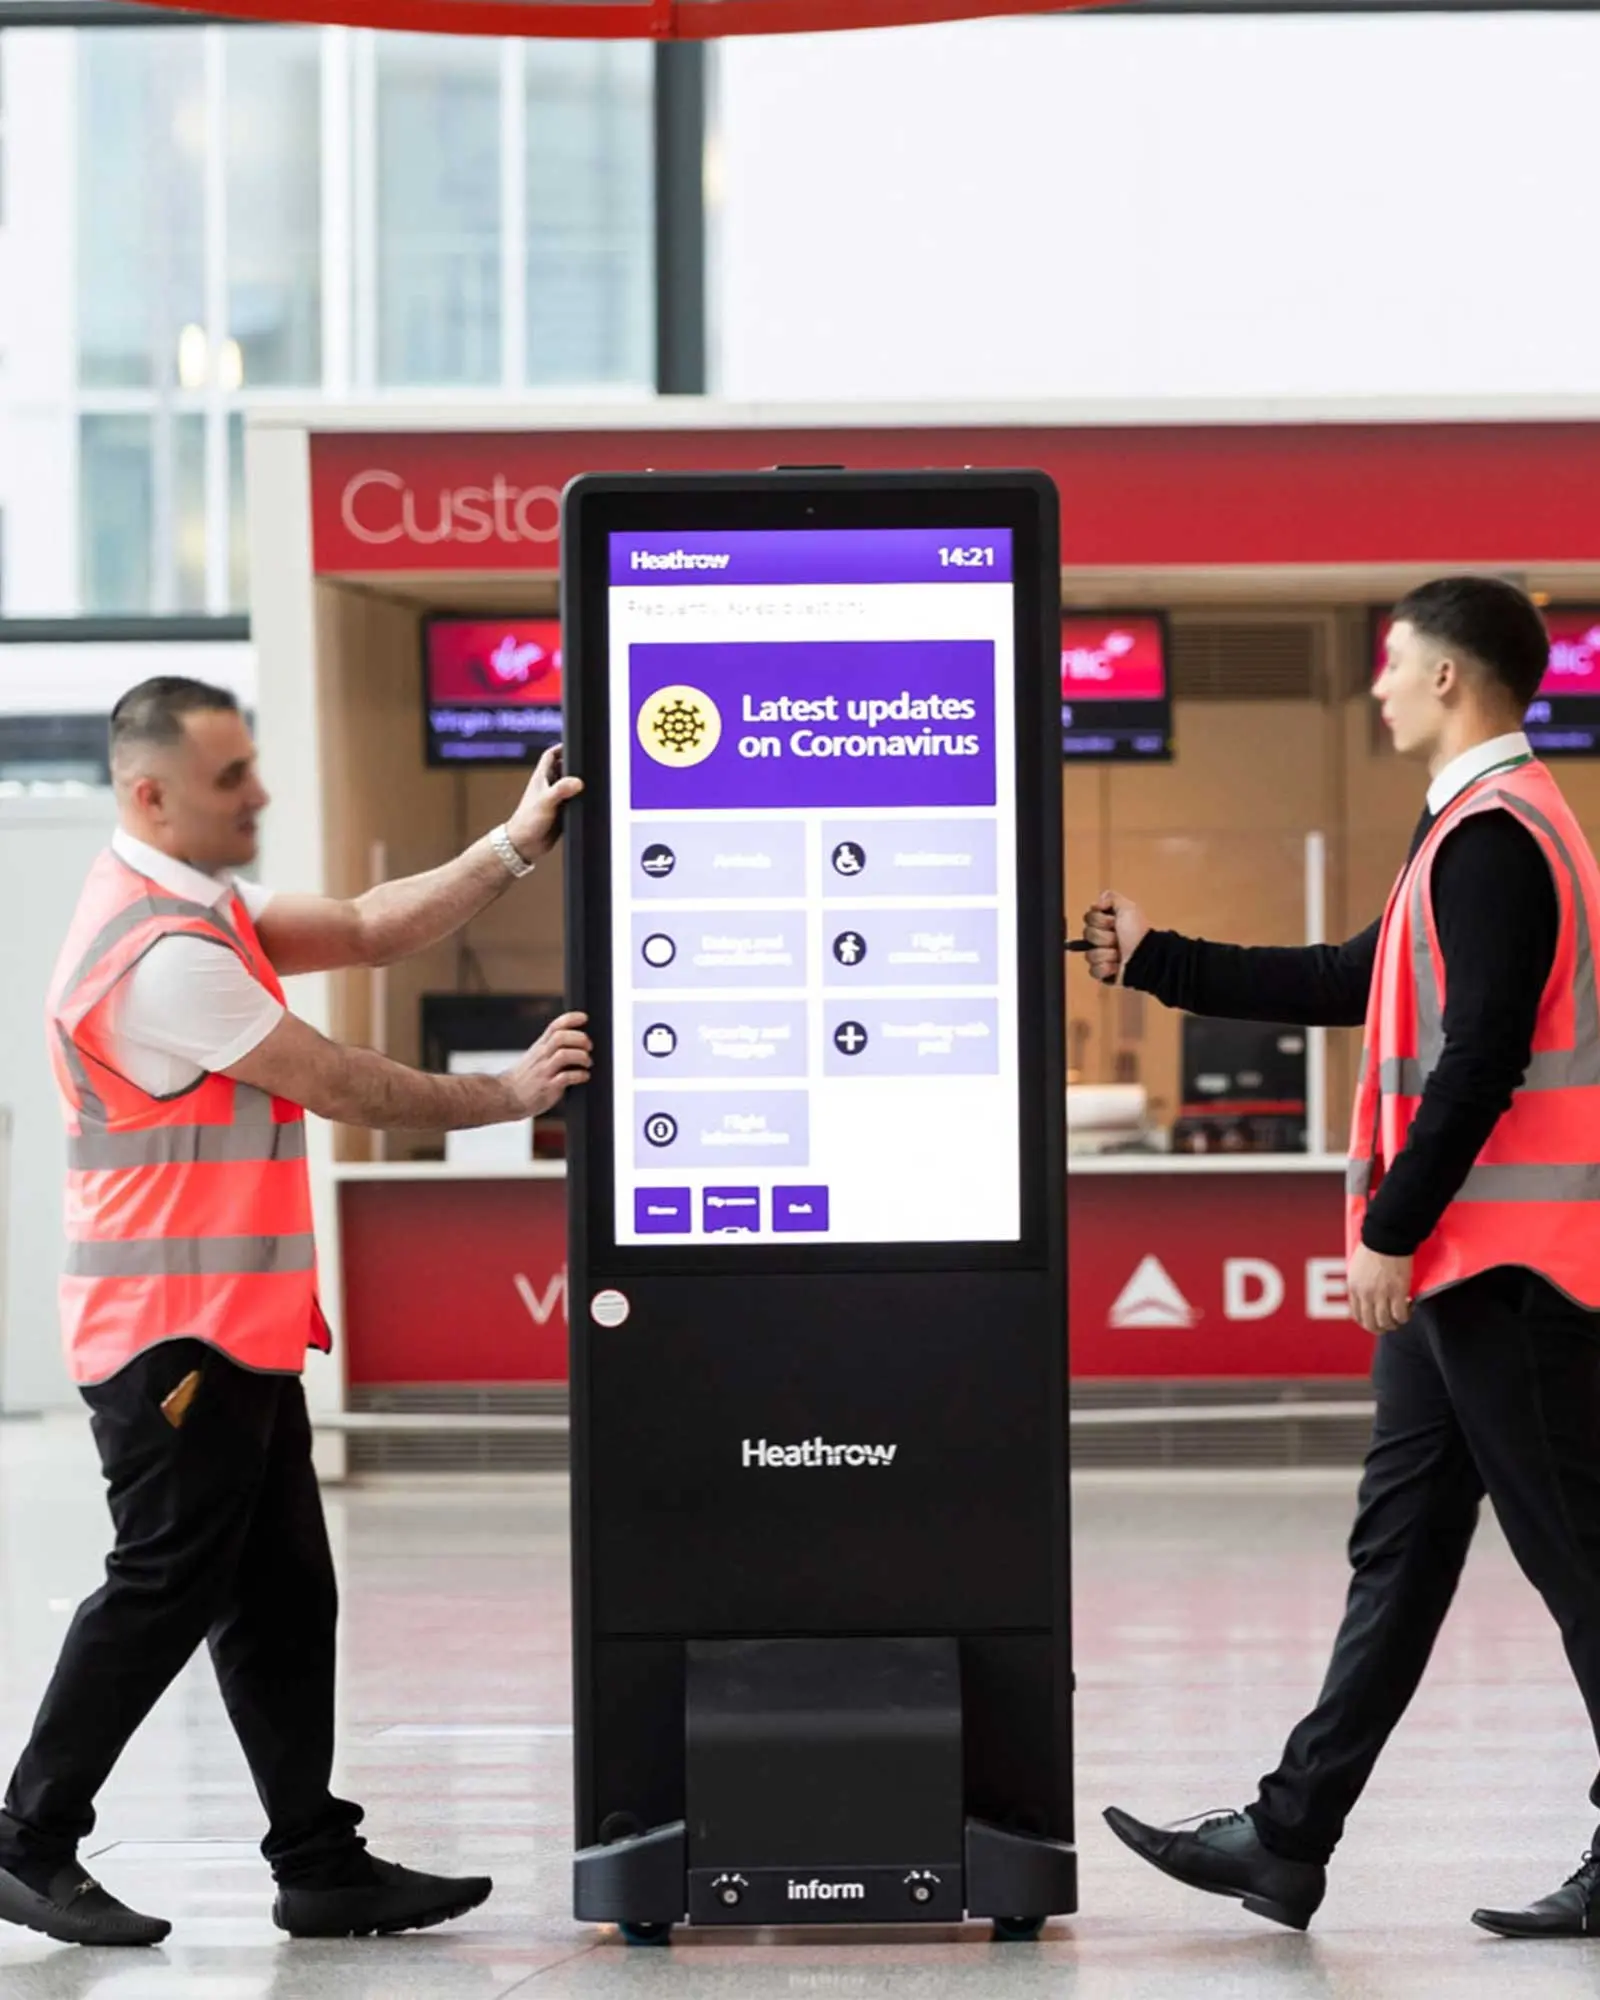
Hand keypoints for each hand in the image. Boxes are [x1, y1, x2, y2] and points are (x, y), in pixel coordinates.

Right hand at [503, 1012, 591, 1116]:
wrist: (506, 1096)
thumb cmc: (525, 1077)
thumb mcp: (535, 1056)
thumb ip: (552, 1047)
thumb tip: (578, 1042)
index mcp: (540, 1046)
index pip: (555, 1026)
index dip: (571, 1018)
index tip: (585, 1017)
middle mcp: (542, 1056)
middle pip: (561, 1037)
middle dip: (580, 1039)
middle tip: (589, 1047)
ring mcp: (544, 1071)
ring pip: (564, 1055)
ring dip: (581, 1057)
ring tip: (587, 1063)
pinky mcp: (548, 1087)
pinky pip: (566, 1077)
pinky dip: (580, 1075)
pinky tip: (584, 1076)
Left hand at [506, 745, 583, 860]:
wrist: (524, 844)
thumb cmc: (527, 821)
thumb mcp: (545, 801)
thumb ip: (561, 790)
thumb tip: (578, 781)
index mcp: (542, 778)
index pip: (551, 755)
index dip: (562, 747)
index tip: (575, 743)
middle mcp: (548, 786)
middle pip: (563, 768)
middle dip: (574, 765)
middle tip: (587, 764)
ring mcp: (554, 799)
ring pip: (569, 785)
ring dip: (578, 783)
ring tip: (592, 781)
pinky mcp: (561, 812)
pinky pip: (573, 802)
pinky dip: (580, 800)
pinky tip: (588, 802)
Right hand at [1081, 890, 1149, 985]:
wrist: (1146, 957)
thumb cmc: (1138, 934)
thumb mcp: (1128, 908)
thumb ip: (1111, 899)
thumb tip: (1097, 902)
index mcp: (1107, 924)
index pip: (1088, 918)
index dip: (1100, 920)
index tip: (1114, 922)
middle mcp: (1103, 939)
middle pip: (1087, 935)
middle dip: (1104, 937)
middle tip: (1118, 939)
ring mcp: (1102, 956)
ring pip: (1090, 954)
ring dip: (1107, 954)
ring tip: (1119, 954)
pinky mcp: (1103, 972)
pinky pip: (1094, 970)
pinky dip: (1106, 968)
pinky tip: (1116, 965)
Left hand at [1347, 1245, 1413, 1335]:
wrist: (1386, 1239)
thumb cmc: (1373, 1249)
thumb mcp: (1356, 1268)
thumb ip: (1359, 1284)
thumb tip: (1364, 1296)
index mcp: (1353, 1288)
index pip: (1356, 1315)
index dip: (1366, 1323)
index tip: (1374, 1322)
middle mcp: (1365, 1294)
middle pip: (1370, 1323)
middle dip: (1380, 1329)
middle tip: (1389, 1326)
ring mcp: (1381, 1294)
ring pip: (1386, 1322)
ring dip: (1394, 1324)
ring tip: (1400, 1319)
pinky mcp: (1397, 1292)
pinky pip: (1400, 1314)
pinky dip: (1405, 1317)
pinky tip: (1409, 1310)